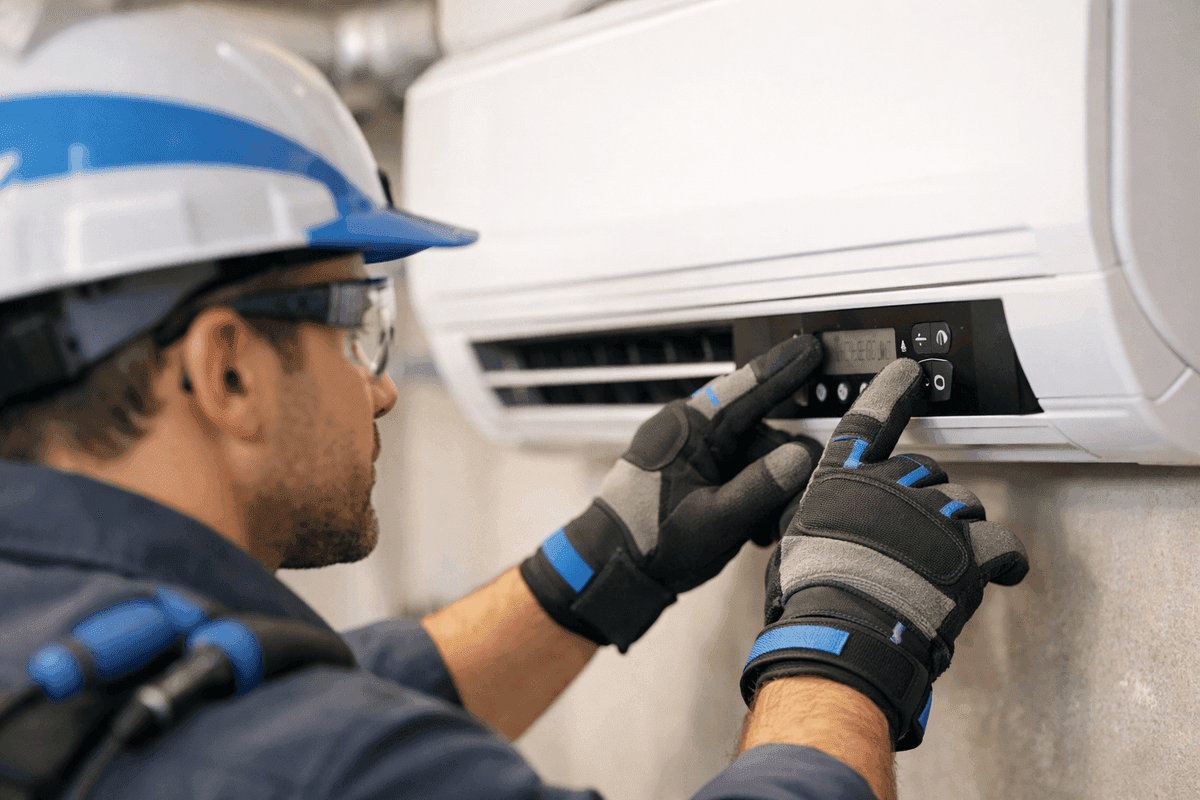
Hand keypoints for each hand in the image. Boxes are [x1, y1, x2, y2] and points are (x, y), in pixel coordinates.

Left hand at [521, 335, 823, 651]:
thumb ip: (760, 486)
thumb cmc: (649, 540)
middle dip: (779, 468)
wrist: (612, 568)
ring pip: (752, 458)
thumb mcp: (714, 519)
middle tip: (794, 502)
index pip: (745, 389)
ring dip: (766, 492)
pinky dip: (752, 500)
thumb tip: (801, 456)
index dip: (784, 368)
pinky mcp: (696, 475)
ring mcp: (693, 454)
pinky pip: (738, 475)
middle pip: (758, 433)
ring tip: (765, 529)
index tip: (812, 348)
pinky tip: (755, 530)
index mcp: (688, 428)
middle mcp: (691, 432)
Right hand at [740, 358, 1028, 749]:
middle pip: (926, 472)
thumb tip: (825, 525)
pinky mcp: (969, 548)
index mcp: (842, 479)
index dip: (890, 392)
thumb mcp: (796, 543)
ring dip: (959, 533)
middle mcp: (888, 484)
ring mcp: (931, 513)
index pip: (869, 420)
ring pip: (965, 506)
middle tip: (916, 540)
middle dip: (927, 501)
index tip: (908, 373)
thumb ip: (822, 519)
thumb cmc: (813, 596)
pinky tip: (998, 574)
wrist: (843, 632)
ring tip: (939, 570)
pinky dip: (1005, 560)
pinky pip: (1002, 543)